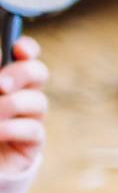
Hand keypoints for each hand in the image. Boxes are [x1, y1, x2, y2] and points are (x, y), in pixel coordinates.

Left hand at [0, 35, 49, 172]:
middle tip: (0, 85)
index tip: (17, 48)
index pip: (26, 55)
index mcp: (6, 78)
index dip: (27, 48)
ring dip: (11, 105)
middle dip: (21, 74)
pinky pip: (33, 129)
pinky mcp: (33, 143)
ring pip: (39, 101)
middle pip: (39, 73)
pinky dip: (11, 129)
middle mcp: (22, 94)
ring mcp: (30, 118)